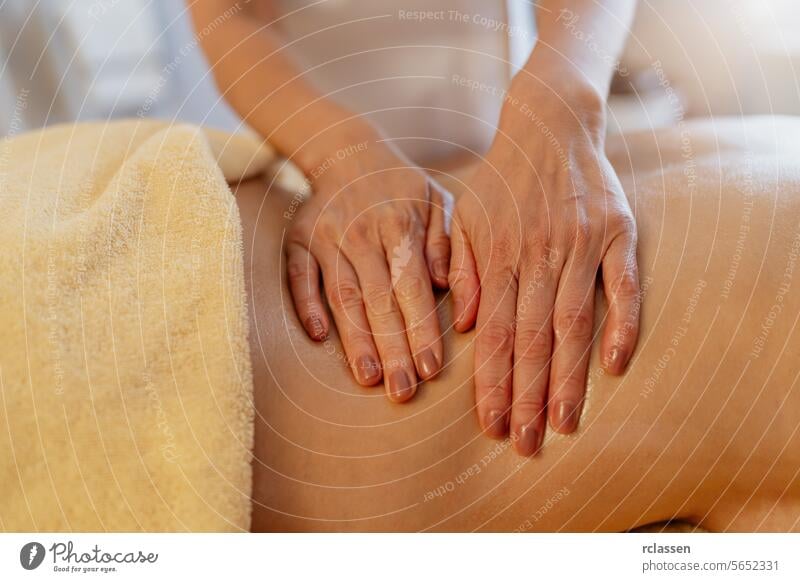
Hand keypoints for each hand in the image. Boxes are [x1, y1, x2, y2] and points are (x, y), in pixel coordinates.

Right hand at [287, 123, 451, 401]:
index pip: (413, 287)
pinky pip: (299, 277)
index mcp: (400, 224)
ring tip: (368, 378)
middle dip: (392, 348)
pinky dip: (307, 305)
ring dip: (355, 339)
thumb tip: (443, 286)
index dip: (422, 329)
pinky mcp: (298, 240)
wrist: (348, 152)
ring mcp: (327, 237)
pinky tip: (319, 338)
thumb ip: (445, 243)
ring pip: (342, 295)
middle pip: (378, 299)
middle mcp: (362, 232)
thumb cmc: (402, 187)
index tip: (432, 369)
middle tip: (403, 391)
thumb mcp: (436, 201)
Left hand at [449, 72, 640, 455]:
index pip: (493, 333)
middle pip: (532, 337)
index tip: (490, 424)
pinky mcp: (619, 231)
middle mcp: (540, 253)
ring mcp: (583, 242)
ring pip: (574, 321)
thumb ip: (462, 270)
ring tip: (564, 423)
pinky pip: (624, 284)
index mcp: (499, 255)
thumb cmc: (501, 180)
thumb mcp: (466, 218)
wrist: (548, 124)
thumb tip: (464, 325)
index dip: (491, 382)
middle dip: (527, 395)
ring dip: (569, 377)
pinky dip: (622, 323)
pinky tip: (616, 365)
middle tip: (525, 442)